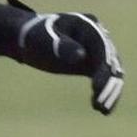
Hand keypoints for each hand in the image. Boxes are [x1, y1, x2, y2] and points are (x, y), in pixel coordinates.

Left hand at [8, 0, 125, 114]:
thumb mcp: (43, 39)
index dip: (102, 70)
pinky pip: (103, 78)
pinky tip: (100, 108)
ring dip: (109, 92)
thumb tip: (81, 56)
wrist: (25, 38)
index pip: (102, 49)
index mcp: (88, 25)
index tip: (96, 88)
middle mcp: (98, 36)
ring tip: (102, 110)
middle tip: (101, 106)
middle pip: (110, 62)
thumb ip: (61, 46)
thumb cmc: (33, 36)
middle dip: (108, 85)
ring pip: (110, 72)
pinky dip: (103, 92)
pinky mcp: (92, 63)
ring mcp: (96, 50)